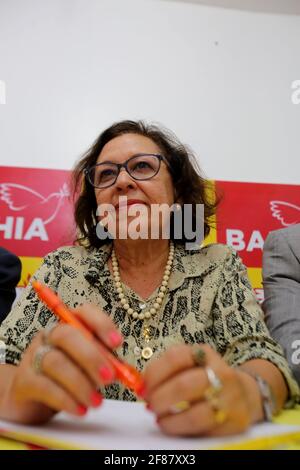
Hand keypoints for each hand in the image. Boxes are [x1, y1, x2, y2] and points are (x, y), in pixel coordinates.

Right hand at [7, 304, 122, 423]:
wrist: (32, 400)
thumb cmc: (68, 377)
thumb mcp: (90, 367)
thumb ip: (106, 364)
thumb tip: (126, 372)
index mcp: (70, 325)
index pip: (85, 312)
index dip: (101, 324)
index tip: (117, 344)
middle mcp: (49, 335)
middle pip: (67, 335)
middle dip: (91, 357)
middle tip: (109, 379)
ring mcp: (33, 356)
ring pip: (55, 362)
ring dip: (81, 384)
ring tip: (96, 402)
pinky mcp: (24, 381)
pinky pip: (45, 386)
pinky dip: (66, 400)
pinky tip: (81, 410)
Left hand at [144, 344, 253, 436]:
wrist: (246, 394)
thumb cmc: (207, 378)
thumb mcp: (191, 364)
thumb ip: (166, 371)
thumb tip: (141, 386)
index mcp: (204, 354)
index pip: (176, 357)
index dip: (154, 373)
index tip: (143, 387)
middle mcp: (219, 372)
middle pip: (184, 386)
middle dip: (160, 398)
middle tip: (149, 405)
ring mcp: (229, 398)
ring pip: (194, 413)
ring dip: (169, 419)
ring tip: (159, 418)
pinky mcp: (234, 422)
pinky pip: (203, 429)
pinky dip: (181, 429)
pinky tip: (171, 425)